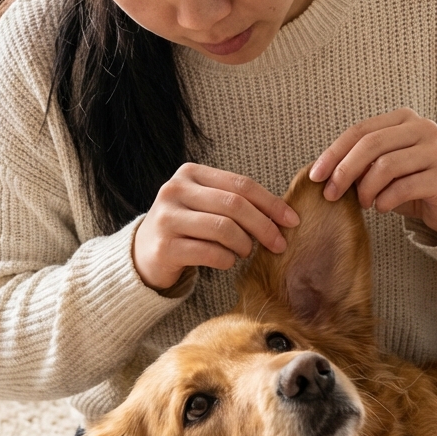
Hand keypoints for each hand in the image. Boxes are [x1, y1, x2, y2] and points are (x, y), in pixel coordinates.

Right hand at [132, 163, 299, 290]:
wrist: (144, 253)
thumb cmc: (187, 227)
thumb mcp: (206, 204)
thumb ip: (236, 202)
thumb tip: (283, 215)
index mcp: (190, 173)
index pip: (240, 184)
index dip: (271, 203)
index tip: (292, 221)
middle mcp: (174, 190)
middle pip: (234, 205)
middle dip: (264, 226)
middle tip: (279, 244)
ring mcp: (167, 218)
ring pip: (224, 229)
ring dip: (245, 244)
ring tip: (246, 251)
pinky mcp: (164, 247)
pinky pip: (210, 252)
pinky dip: (227, 260)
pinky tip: (228, 261)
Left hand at [309, 109, 436, 236]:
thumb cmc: (409, 182)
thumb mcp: (381, 167)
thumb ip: (358, 162)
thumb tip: (321, 172)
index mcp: (404, 118)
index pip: (361, 130)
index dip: (334, 153)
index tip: (315, 176)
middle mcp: (423, 128)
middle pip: (372, 144)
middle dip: (344, 171)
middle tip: (331, 195)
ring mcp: (436, 151)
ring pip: (386, 166)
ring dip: (366, 190)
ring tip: (364, 203)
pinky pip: (403, 188)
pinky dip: (385, 201)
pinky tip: (382, 207)